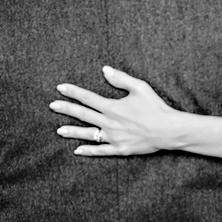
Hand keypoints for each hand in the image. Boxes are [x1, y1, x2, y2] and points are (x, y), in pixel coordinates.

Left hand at [49, 65, 179, 156]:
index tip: (60, 88)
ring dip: (72, 131)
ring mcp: (114, 138)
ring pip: (88, 134)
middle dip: (66, 109)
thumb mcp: (140, 87)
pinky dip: (88, 151)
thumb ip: (121, 79)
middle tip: (52, 105)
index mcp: (113, 107)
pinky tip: (77, 150)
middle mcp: (109, 123)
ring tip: (59, 130)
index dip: (73, 92)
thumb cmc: (155, 107)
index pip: (88, 98)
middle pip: (83, 115)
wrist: (168, 130)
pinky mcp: (120, 149)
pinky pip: (101, 151)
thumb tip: (105, 70)